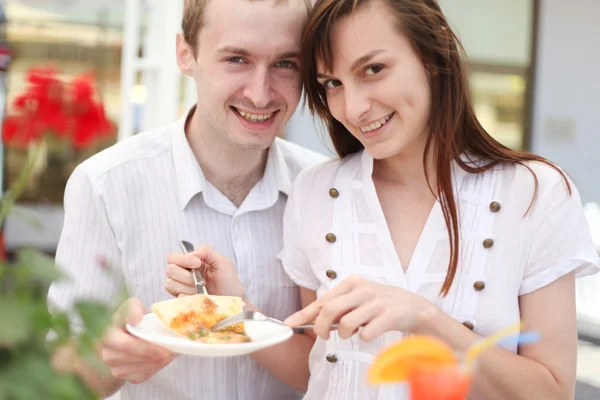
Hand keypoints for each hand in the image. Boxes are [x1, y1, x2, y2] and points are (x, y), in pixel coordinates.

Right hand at [100, 298, 176, 383]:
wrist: (122, 336)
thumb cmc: (130, 319)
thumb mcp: (131, 307)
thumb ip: (133, 308)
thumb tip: (136, 319)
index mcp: (107, 334)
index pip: (126, 344)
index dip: (145, 346)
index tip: (163, 347)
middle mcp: (107, 352)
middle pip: (135, 357)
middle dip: (156, 353)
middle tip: (173, 350)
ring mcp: (113, 366)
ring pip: (140, 367)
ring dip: (159, 361)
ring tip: (172, 352)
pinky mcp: (123, 376)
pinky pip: (142, 375)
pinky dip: (156, 367)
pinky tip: (163, 359)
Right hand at [165, 244, 245, 297]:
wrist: (233, 302)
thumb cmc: (229, 282)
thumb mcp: (222, 261)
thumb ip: (206, 251)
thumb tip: (189, 254)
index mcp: (191, 262)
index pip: (172, 257)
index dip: (183, 260)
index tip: (198, 264)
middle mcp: (183, 274)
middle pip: (170, 270)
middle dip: (187, 275)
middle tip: (201, 280)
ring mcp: (182, 288)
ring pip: (170, 283)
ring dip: (188, 286)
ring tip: (201, 289)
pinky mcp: (183, 301)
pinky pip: (176, 297)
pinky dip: (188, 296)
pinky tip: (199, 296)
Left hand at [284, 275, 436, 341]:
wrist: (414, 307)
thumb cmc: (380, 303)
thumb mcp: (358, 297)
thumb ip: (339, 306)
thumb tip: (314, 320)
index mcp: (352, 282)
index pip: (322, 300)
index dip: (304, 313)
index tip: (289, 323)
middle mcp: (363, 289)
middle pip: (329, 310)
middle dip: (321, 328)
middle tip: (324, 336)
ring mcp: (376, 302)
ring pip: (346, 324)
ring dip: (345, 335)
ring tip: (353, 332)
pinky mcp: (389, 316)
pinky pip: (366, 334)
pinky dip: (364, 338)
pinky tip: (371, 332)